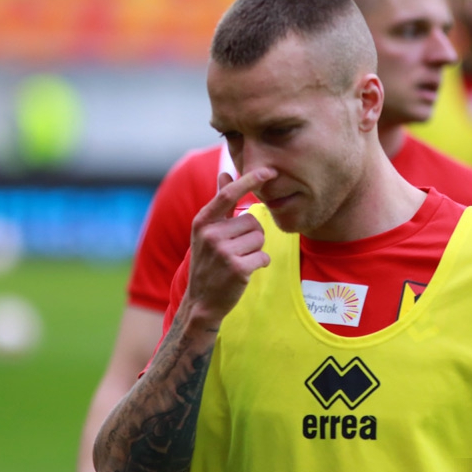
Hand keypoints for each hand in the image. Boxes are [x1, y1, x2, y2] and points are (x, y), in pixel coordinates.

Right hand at [184, 168, 274, 322]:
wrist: (201, 301)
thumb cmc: (208, 262)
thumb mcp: (207, 231)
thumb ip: (220, 203)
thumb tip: (225, 173)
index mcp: (203, 221)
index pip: (229, 194)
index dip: (251, 180)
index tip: (270, 170)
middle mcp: (210, 234)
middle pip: (253, 221)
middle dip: (252, 235)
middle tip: (236, 250)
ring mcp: (223, 252)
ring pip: (260, 238)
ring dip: (256, 250)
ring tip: (239, 260)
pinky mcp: (237, 268)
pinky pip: (264, 256)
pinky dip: (260, 263)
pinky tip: (245, 271)